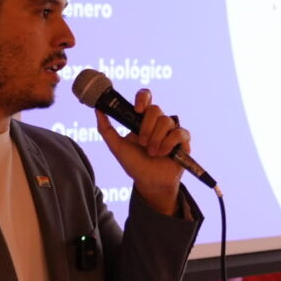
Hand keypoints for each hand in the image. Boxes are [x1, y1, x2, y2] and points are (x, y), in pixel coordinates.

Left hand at [95, 89, 188, 214]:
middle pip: (155, 109)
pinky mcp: (183, 140)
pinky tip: (164, 153)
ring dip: (156, 139)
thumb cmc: (135, 164)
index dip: (143, 98)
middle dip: (146, 127)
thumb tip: (97, 110)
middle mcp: (158, 122)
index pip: (145, 97)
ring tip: (152, 153)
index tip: (137, 110)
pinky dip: (169, 143)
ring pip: (166, 121)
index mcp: (142, 119)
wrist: (150, 182)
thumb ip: (106, 129)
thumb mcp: (117, 147)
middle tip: (142, 143)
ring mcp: (171, 130)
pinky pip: (179, 132)